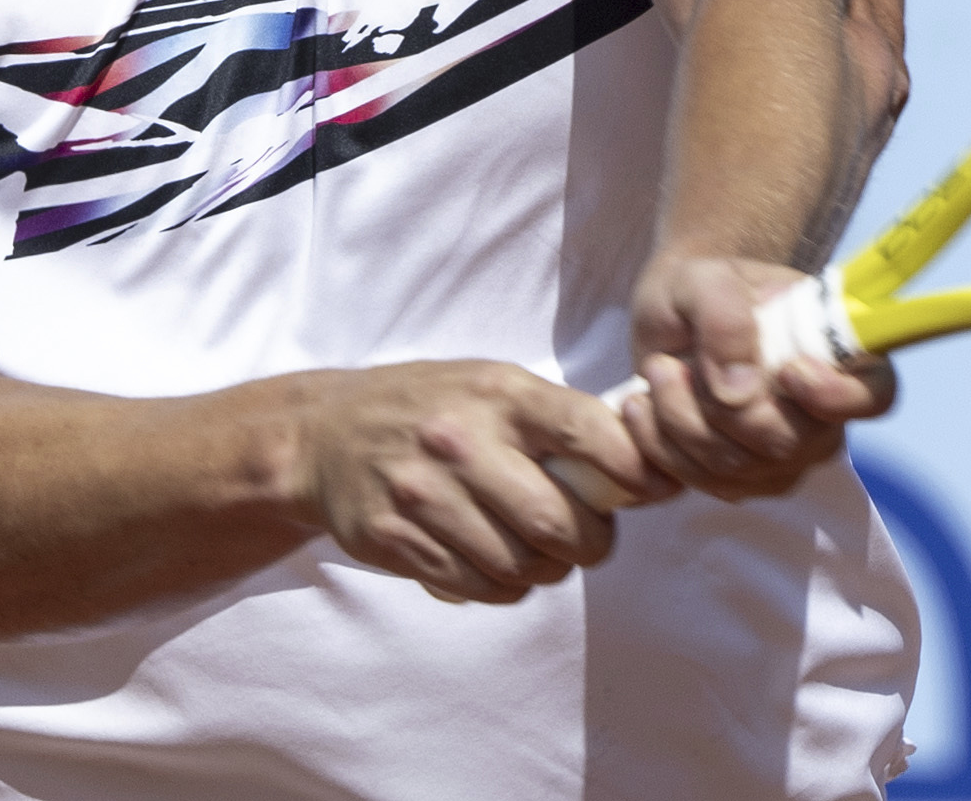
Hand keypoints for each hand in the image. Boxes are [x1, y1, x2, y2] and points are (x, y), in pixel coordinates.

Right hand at [287, 360, 674, 603]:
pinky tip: (498, 562)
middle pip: (558, 522)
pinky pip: (477, 586)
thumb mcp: (492, 385)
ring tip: (542, 550)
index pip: (588, 433)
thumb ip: (558, 417)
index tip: (646, 487)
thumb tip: (646, 463)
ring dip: (547, 570)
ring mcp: (423, 494)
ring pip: (520, 565)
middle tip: (590, 538)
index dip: (633, 470)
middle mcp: (460, 441)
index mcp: (498, 394)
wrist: (324, 434)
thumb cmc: (431, 407)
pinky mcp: (395, 539)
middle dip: (592, 543)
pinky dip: (503, 586)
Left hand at [621, 254, 898, 502]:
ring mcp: (786, 456)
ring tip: (654, 375)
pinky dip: (662, 450)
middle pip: (791, 443)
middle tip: (667, 364)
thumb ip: (724, 318)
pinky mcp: (744, 481)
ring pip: (740, 468)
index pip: (874, 394)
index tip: (788, 371)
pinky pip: (707, 484)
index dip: (839, 397)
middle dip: (716, 409)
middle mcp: (823, 416)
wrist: (672, 319)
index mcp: (837, 354)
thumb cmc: (704, 291)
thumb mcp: (704, 279)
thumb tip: (738, 392)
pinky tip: (642, 410)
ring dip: (679, 424)